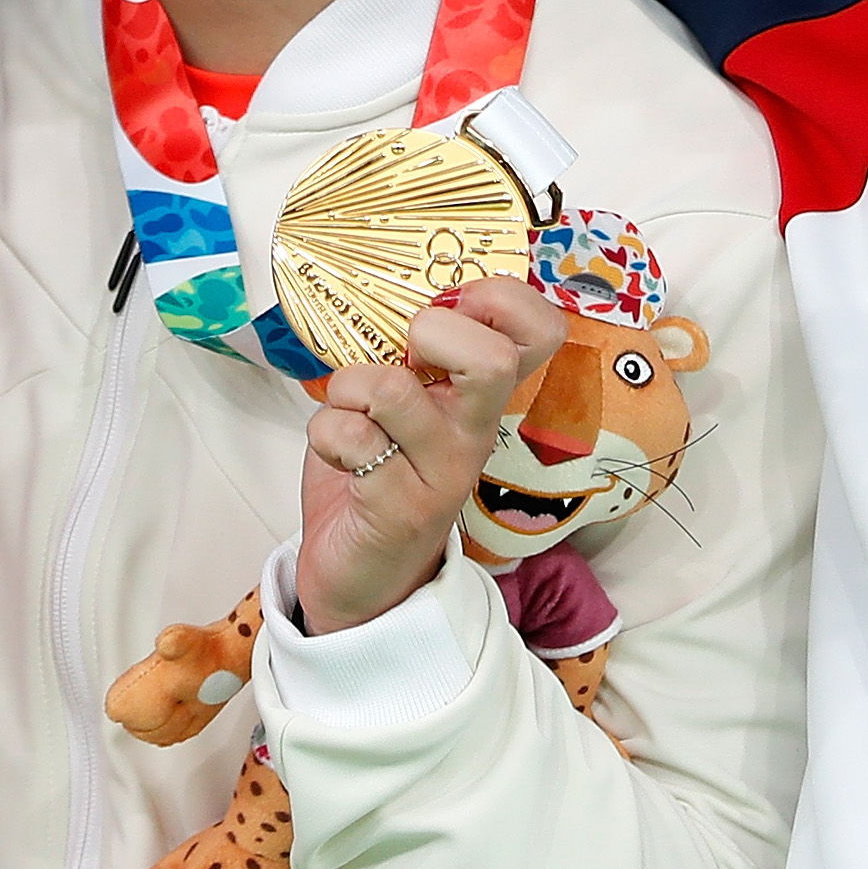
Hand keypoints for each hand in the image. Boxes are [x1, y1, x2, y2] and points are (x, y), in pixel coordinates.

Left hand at [296, 279, 567, 636]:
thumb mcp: (403, 403)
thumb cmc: (379, 473)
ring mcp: (444, 472)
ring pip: (392, 390)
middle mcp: (476, 430)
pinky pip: (350, 438)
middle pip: (492, 357)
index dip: (500, 297)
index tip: (450, 307)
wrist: (366, 578)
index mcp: (482, 395)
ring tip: (348, 412)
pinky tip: (337, 456)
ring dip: (348, 388)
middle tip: (400, 360)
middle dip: (427, 334)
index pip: (541, 330)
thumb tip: (372, 290)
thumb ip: (404, 354)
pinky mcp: (402, 508)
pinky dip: (326, 433)